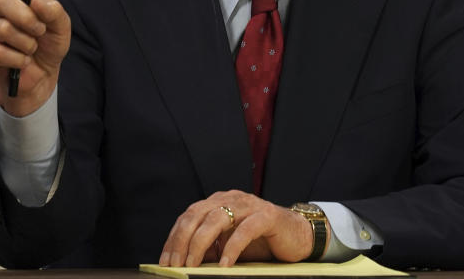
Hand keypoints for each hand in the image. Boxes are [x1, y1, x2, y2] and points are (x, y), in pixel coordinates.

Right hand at [0, 0, 70, 116]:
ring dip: (26, 44)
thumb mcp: (61, 27)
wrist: (41, 75)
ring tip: (29, 49)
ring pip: (3, 29)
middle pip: (1, 0)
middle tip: (39, 32)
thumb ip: (55, 11)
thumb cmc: (48, 44)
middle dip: (27, 19)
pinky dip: (16, 59)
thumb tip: (36, 2)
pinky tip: (20, 61)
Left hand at [160, 190, 312, 266]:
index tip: (166, 259)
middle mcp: (231, 198)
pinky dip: (232, 247)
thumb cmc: (261, 241)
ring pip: (217, 218)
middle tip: (176, 263)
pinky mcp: (267, 216)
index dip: (175, 236)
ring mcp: (249, 205)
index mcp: (219, 201)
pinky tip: (225, 264)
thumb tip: (184, 262)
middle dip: (183, 240)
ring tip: (193, 264)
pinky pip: (245, 230)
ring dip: (201, 243)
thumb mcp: (228, 245)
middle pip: (198, 214)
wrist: (298, 236)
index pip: (189, 215)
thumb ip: (210, 248)